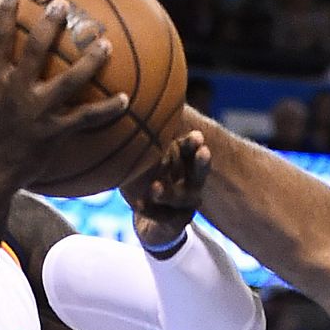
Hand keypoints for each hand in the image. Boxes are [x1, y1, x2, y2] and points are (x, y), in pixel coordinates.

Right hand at [0, 0, 128, 192]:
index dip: (7, 14)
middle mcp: (17, 91)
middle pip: (37, 49)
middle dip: (51, 24)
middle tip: (64, 5)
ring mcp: (38, 111)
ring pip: (70, 80)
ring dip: (90, 61)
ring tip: (106, 44)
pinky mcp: (54, 132)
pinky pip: (86, 118)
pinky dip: (107, 110)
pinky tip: (125, 99)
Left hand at [123, 131, 209, 250]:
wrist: (149, 221)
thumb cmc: (146, 180)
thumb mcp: (145, 158)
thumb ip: (143, 141)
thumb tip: (126, 105)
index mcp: (184, 164)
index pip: (192, 151)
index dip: (193, 143)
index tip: (197, 135)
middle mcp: (190, 184)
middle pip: (199, 174)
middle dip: (201, 163)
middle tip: (203, 152)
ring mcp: (185, 206)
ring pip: (182, 199)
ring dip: (169, 193)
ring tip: (155, 187)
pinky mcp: (175, 224)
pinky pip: (164, 218)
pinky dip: (151, 211)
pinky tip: (137, 205)